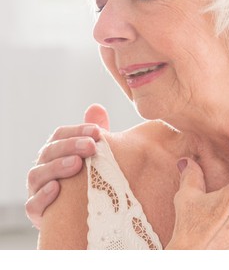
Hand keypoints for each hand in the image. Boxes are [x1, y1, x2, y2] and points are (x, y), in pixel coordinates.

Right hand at [25, 104, 109, 228]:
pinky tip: (57, 188)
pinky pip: (33, 204)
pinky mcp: (37, 213)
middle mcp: (43, 168)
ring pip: (38, 175)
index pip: (60, 135)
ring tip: (77, 164)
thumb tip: (96, 107)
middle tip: (91, 146)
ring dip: (57, 167)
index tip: (97, 131)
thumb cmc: (89, 181)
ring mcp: (37, 190)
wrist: (83, 217)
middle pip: (49, 152)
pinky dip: (43, 196)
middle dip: (70, 146)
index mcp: (56, 152)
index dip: (77, 131)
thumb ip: (93, 134)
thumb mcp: (94, 157)